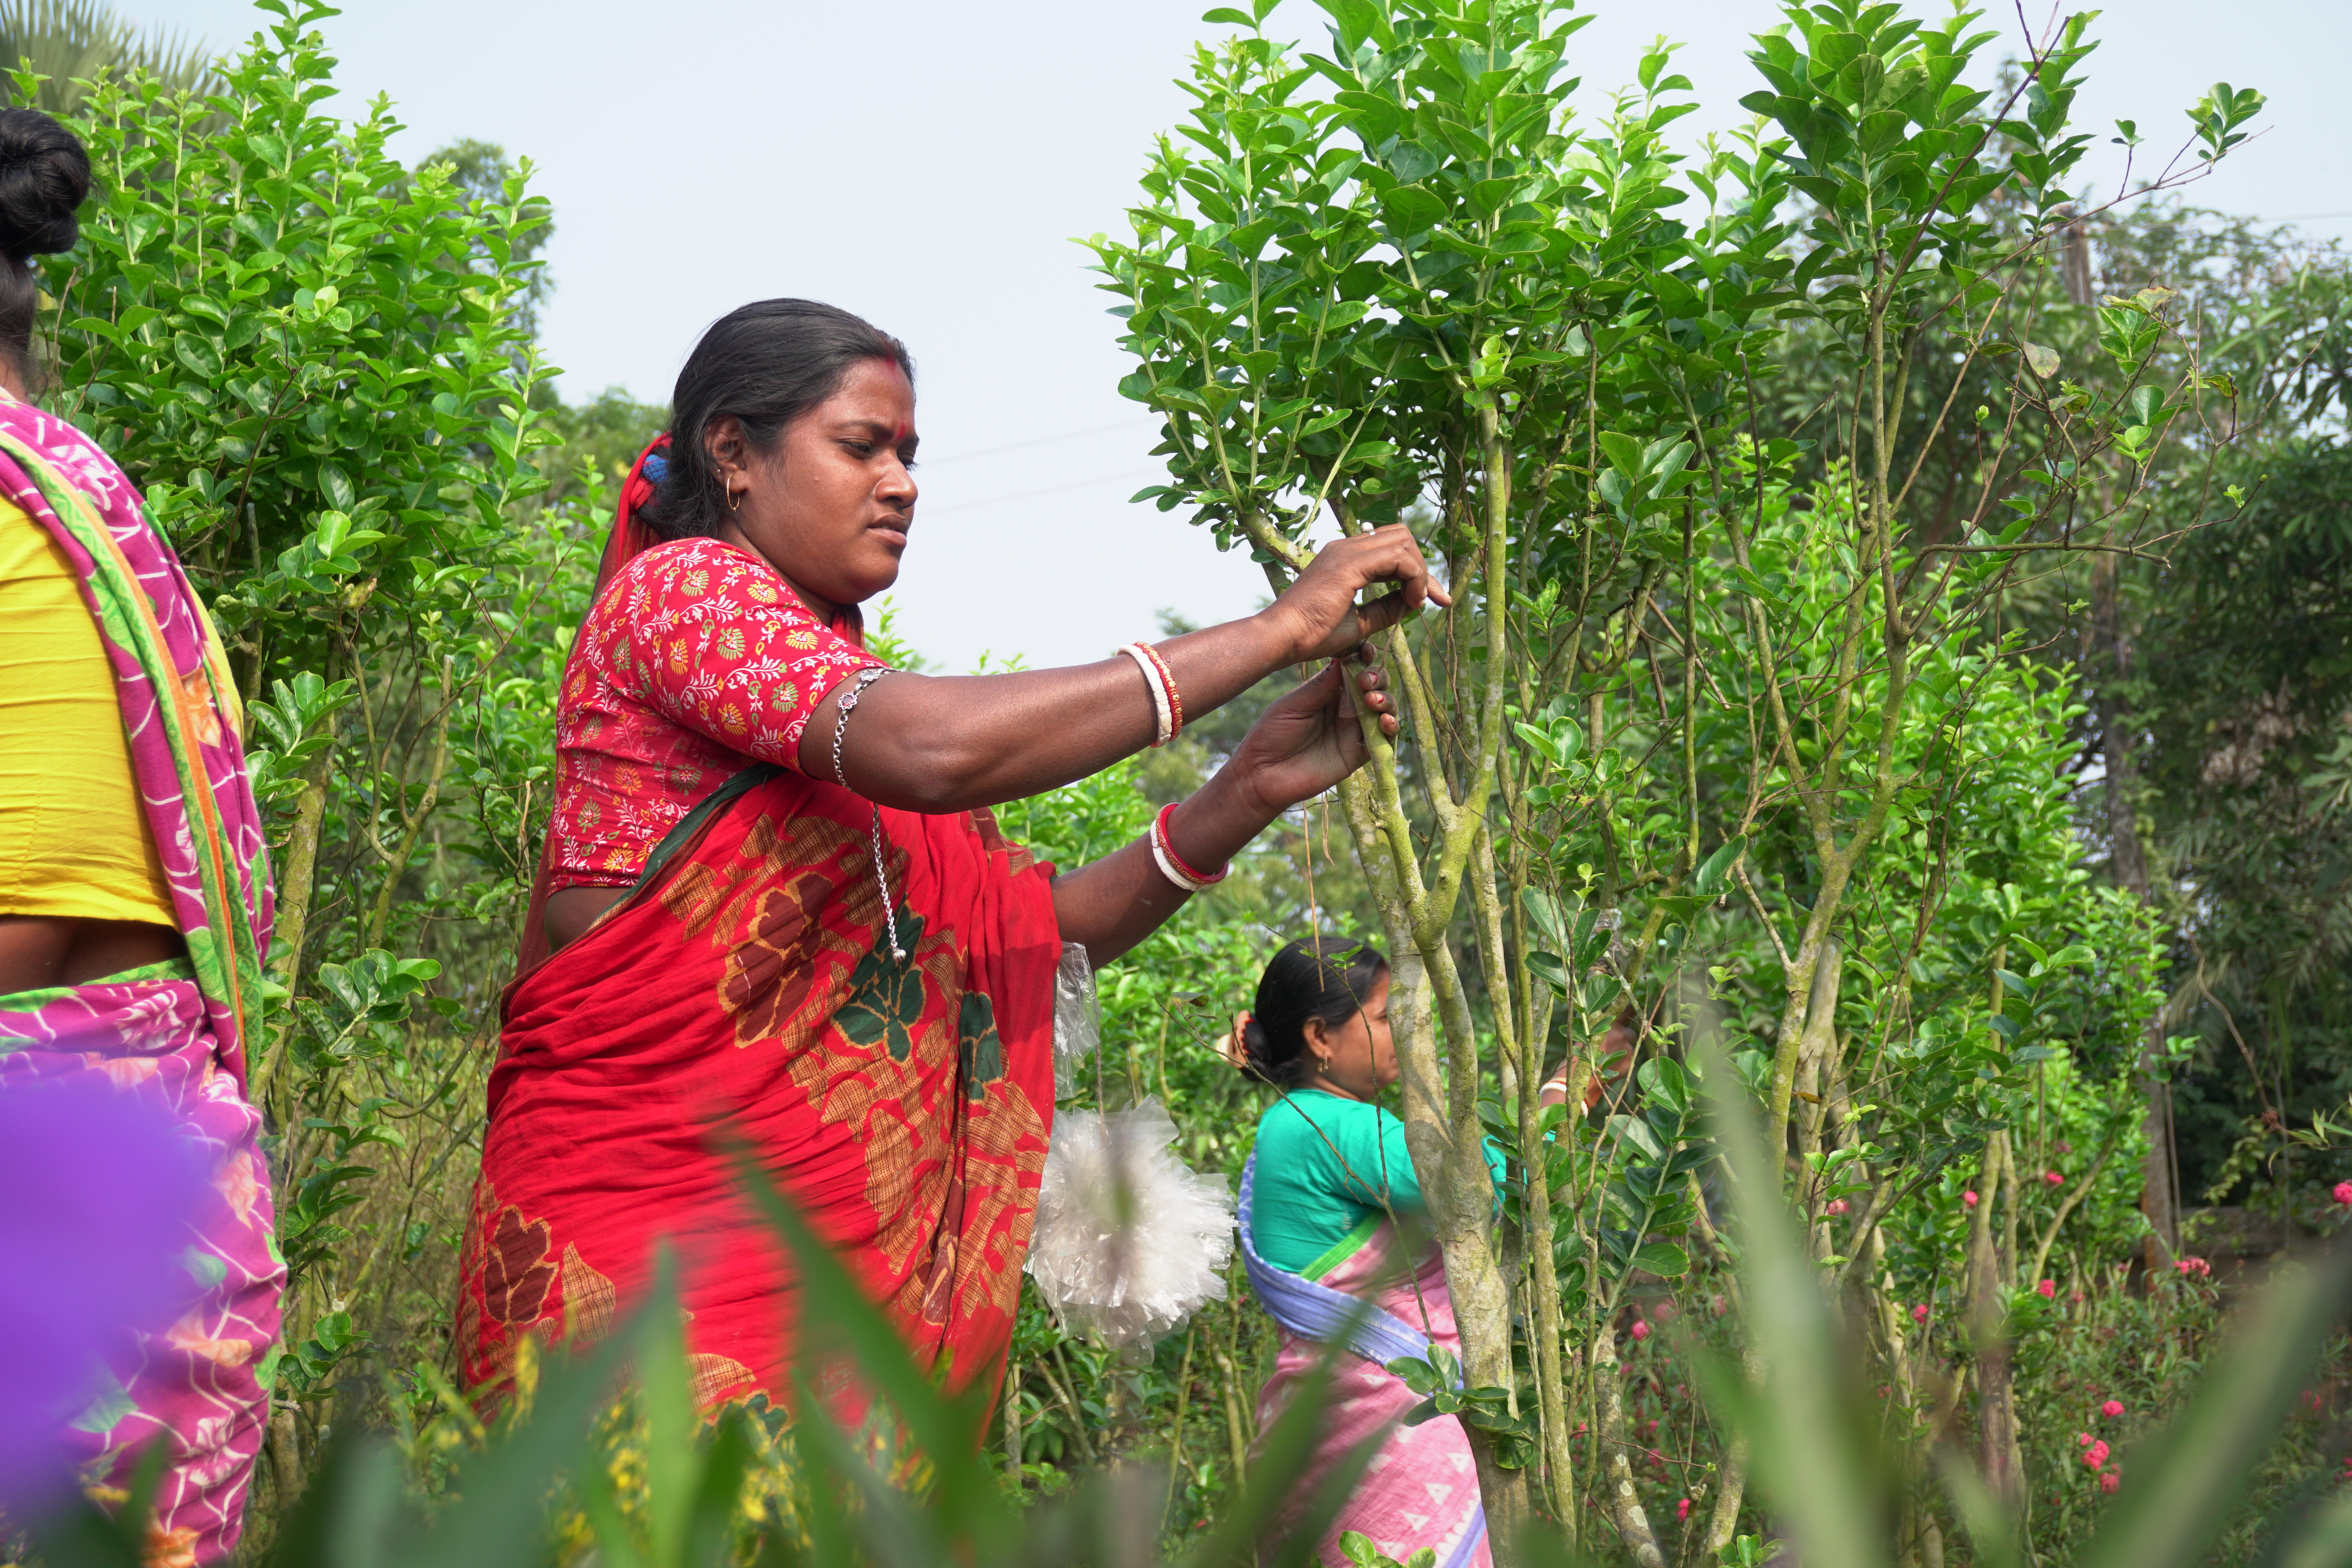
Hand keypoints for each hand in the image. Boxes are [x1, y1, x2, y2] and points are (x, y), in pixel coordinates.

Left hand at [1227, 657, 1397, 813]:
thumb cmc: (1271, 734)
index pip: (1355, 669)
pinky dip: (1390, 728)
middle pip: (1375, 686)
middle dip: (1377, 678)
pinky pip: (1383, 740)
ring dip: (1386, 700)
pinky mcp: (1358, 753)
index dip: (1365, 658)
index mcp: (1329, 691)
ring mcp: (1353, 730)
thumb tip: (1345, 658)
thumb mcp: (1295, 704)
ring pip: (1384, 709)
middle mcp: (1345, 708)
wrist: (1262, 774)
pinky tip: (1385, 721)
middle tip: (1366, 681)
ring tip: (1373, 700)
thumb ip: (1322, 685)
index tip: (1366, 650)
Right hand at [1263, 525, 1450, 663]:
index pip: (1390, 547)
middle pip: (1401, 536)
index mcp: (1344, 558)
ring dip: (1420, 571)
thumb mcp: (1359, 622)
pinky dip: (1414, 577)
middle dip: (1424, 566)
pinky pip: (1398, 557)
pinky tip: (1411, 600)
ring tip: (1418, 601)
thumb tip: (1414, 601)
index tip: (1429, 600)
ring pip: (1403, 541)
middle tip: (1434, 598)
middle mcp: (1346, 548)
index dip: (1416, 571)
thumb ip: (1385, 609)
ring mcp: (1346, 552)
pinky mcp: (1350, 564)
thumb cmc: (1313, 635)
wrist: (1283, 638)